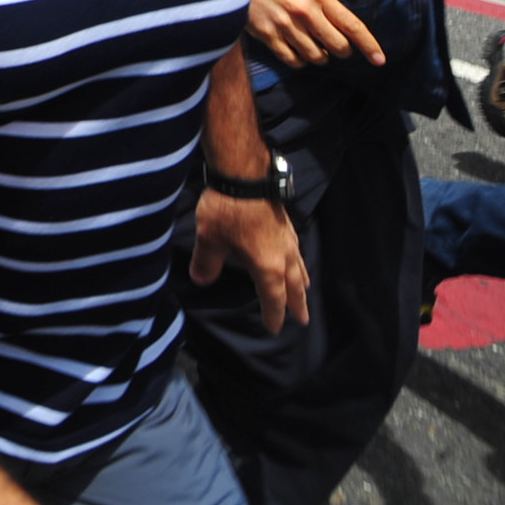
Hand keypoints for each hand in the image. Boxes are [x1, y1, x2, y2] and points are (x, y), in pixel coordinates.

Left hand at [190, 190, 308, 333]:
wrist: (245, 175)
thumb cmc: (227, 210)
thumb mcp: (210, 240)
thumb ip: (207, 262)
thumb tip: (201, 280)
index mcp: (268, 266)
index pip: (274, 298)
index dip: (273, 315)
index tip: (274, 328)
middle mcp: (284, 256)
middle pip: (294, 287)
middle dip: (297, 304)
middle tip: (304, 320)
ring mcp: (288, 239)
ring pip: (299, 267)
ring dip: (301, 283)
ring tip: (303, 291)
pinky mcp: (286, 224)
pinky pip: (297, 251)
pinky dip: (298, 262)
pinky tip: (293, 258)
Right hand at [247, 0, 384, 67]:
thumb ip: (324, 6)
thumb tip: (343, 31)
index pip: (352, 26)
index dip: (369, 45)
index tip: (380, 60)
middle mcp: (305, 12)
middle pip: (338, 47)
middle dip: (340, 51)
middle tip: (334, 47)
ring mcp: (286, 26)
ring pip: (317, 57)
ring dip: (319, 57)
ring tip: (312, 46)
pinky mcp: (268, 35)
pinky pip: (293, 60)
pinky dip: (299, 61)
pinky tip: (295, 52)